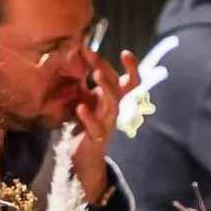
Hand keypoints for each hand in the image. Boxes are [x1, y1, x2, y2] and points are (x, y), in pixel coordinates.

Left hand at [73, 49, 138, 205]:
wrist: (85, 158)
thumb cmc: (86, 126)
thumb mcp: (87, 101)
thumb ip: (86, 82)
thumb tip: (78, 57)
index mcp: (114, 100)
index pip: (130, 81)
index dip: (132, 68)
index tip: (126, 52)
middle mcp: (114, 110)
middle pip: (118, 86)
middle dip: (105, 67)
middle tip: (91, 54)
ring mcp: (107, 124)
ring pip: (113, 104)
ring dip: (106, 87)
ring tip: (96, 74)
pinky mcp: (96, 137)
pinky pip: (95, 126)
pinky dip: (88, 117)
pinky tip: (81, 107)